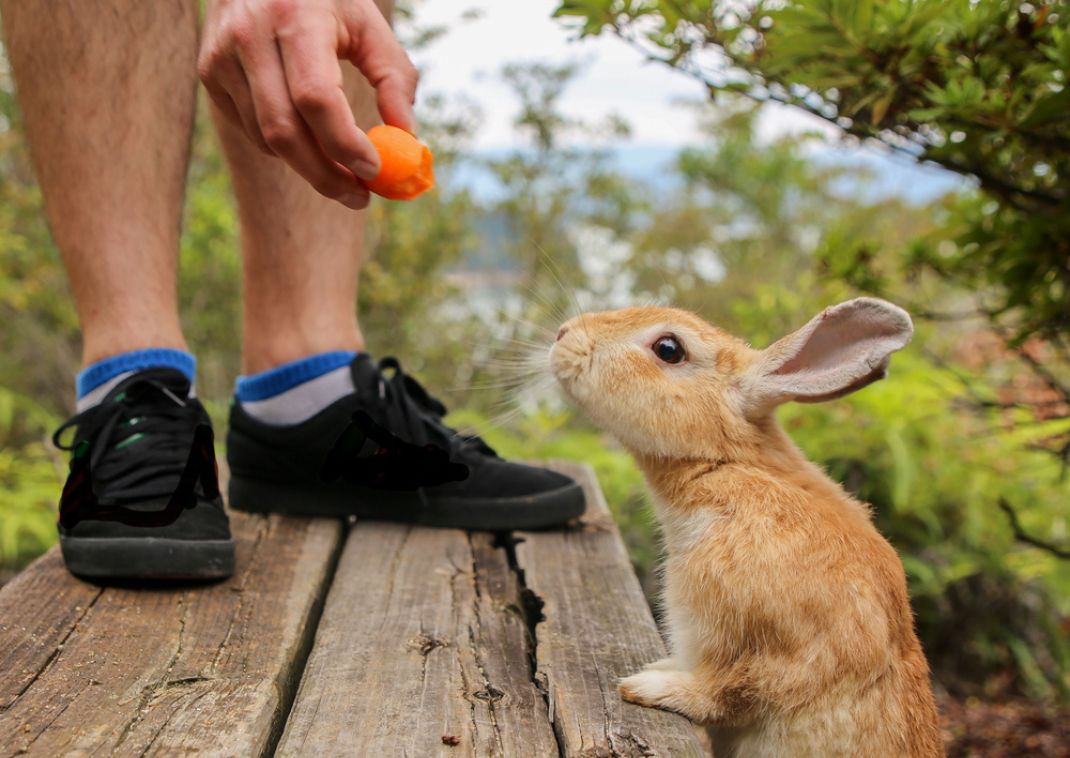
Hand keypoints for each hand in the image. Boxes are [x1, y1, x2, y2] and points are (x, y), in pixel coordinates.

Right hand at [198, 0, 418, 208]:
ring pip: (265, 138)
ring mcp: (222, 55)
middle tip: (358, 196)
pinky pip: (249, 129)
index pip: (316, 98)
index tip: (374, 170)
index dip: (344, 144)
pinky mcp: (209, 70)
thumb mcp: (367, 22)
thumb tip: (407, 140)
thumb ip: (394, 77)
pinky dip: (282, 145)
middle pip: (284, 131)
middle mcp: (250, 35)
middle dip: (325, 175)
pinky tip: (306, 134)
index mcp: (296, 17)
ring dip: (307, 164)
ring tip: (340, 165)